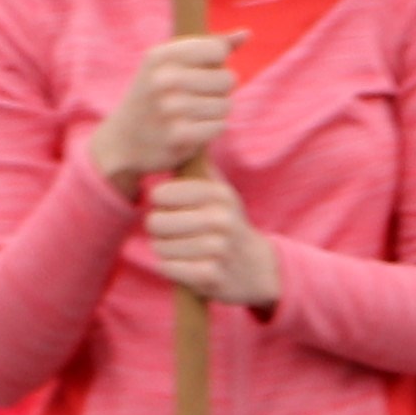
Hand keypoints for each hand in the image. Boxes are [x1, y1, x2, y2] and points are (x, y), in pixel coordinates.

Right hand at [94, 33, 240, 191]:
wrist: (124, 139)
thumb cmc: (156, 95)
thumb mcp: (171, 64)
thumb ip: (210, 47)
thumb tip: (246, 34)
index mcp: (161, 56)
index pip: (218, 49)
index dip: (217, 63)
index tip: (199, 72)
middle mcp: (163, 79)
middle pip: (228, 79)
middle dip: (219, 91)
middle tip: (195, 98)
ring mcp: (169, 108)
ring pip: (226, 105)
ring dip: (215, 113)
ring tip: (192, 114)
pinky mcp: (178, 135)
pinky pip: (219, 127)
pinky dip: (211, 130)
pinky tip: (192, 130)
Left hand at [142, 169, 280, 310]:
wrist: (259, 269)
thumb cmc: (229, 226)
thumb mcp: (222, 194)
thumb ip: (201, 169)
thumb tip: (190, 139)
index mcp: (219, 195)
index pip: (161, 194)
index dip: (161, 203)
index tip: (173, 208)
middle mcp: (221, 220)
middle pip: (156, 222)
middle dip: (159, 230)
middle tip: (171, 233)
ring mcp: (218, 249)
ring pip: (161, 247)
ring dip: (164, 250)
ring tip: (180, 249)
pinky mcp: (212, 275)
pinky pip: (169, 268)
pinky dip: (170, 268)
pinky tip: (184, 265)